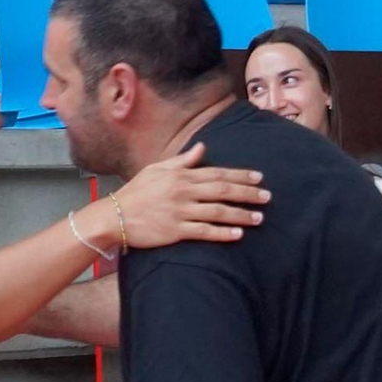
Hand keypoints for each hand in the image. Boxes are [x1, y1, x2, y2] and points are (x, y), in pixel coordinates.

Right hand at [105, 142, 269, 248]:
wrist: (114, 216)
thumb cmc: (136, 192)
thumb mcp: (157, 169)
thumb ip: (182, 160)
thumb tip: (202, 147)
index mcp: (181, 175)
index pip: (217, 173)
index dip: (240, 175)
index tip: (259, 178)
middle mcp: (183, 191)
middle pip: (222, 190)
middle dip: (248, 193)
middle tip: (267, 197)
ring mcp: (180, 211)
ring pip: (217, 212)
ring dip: (241, 214)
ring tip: (259, 218)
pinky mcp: (175, 231)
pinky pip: (204, 232)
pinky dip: (222, 233)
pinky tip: (238, 235)